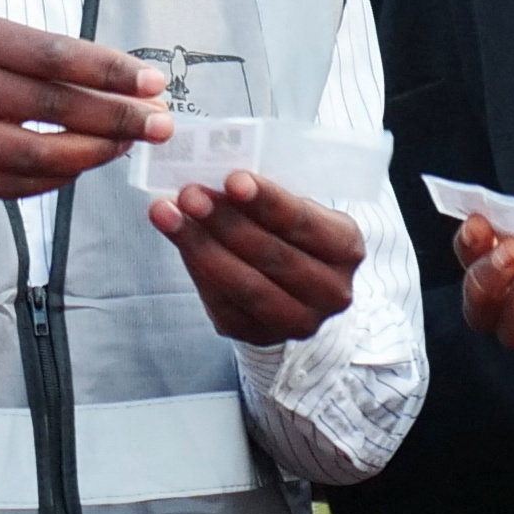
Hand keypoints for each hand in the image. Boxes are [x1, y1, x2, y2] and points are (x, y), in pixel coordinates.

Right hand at [0, 17, 168, 227]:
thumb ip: (54, 62)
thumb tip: (136, 89)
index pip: (53, 55)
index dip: (109, 72)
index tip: (155, 84)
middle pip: (52, 105)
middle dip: (116, 117)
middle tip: (161, 125)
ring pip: (40, 153)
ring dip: (96, 153)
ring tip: (128, 146)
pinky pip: (24, 183)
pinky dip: (65, 175)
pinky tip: (89, 163)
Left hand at [148, 171, 362, 345]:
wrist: (294, 288)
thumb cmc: (290, 233)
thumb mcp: (295, 209)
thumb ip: (264, 199)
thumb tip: (214, 177)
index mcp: (346, 248)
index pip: (303, 222)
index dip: (266, 201)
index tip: (231, 179)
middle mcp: (331, 291)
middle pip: (272, 255)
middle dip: (225, 221)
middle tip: (189, 194)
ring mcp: (298, 321)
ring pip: (244, 284)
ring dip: (200, 245)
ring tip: (167, 214)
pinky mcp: (259, 336)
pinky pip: (222, 302)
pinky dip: (195, 267)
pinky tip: (177, 239)